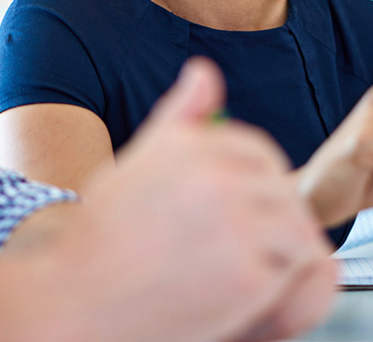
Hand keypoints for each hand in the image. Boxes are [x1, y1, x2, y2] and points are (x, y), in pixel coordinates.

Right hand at [50, 57, 335, 341]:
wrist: (77, 299)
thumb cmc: (104, 232)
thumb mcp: (139, 159)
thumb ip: (180, 114)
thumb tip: (205, 72)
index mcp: (189, 143)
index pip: (257, 149)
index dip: (258, 178)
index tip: (243, 206)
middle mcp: (215, 174)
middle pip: (282, 186)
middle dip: (273, 214)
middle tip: (247, 244)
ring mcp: (234, 224)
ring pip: (295, 227)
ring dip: (281, 249)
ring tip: (246, 267)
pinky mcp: (247, 276)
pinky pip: (291, 271)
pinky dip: (278, 285)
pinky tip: (242, 293)